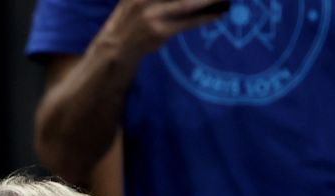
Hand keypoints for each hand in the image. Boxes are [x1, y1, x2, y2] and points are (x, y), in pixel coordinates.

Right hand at [102, 0, 228, 57]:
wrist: (116, 46)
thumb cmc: (131, 17)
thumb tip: (192, 1)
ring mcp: (152, 15)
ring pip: (187, 3)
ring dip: (209, 1)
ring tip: (224, 0)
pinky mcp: (159, 31)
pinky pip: (188, 22)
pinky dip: (205, 17)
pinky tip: (217, 14)